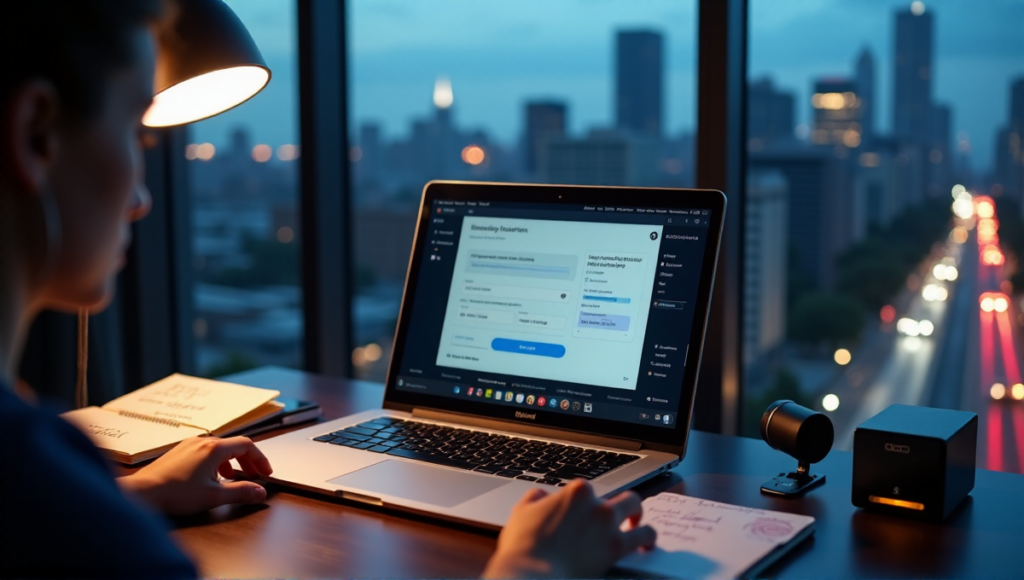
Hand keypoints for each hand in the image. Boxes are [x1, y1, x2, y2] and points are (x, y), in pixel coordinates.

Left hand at [118, 436, 272, 515]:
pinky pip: (205, 452)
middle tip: (254, 476)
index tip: (265, 473)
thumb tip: (260, 493)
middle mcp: (202, 441)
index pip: (247, 445)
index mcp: (214, 448)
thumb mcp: (214, 496)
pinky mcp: (179, 452)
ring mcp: (189, 445)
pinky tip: (211, 479)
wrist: (142, 493)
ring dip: (232, 462)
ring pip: (219, 449)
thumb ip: (240, 493)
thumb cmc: (176, 493)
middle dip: (248, 461)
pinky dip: (217, 462)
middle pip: (234, 446)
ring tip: (233, 479)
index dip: (260, 459)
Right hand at [483, 479, 655, 577]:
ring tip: (638, 526)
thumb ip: (535, 499)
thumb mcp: (522, 512)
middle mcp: (597, 503)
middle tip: (621, 514)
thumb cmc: (524, 545)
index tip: (582, 514)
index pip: (589, 491)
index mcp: (576, 491)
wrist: (532, 573)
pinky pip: (644, 536)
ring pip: (636, 509)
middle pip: (620, 495)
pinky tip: (646, 545)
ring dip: (639, 517)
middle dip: (622, 504)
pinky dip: (648, 539)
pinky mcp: (617, 546)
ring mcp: (609, 523)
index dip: (586, 503)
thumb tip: (541, 497)